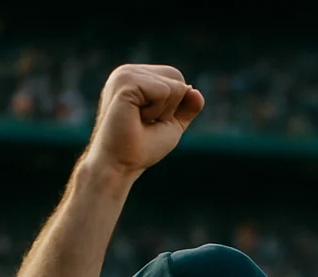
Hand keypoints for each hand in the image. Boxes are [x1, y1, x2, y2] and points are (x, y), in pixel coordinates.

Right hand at [84, 65, 202, 176]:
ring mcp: (125, 74)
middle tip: (148, 120)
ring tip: (140, 119)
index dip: (175, 104)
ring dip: (164, 110)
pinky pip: (164, 90)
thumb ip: (186, 107)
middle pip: (177, 76)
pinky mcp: (126, 82)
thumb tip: (196, 91)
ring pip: (174, 85)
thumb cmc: (142, 147)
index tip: (152, 119)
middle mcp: (128, 71)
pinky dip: (158, 110)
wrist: (121, 163)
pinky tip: (137, 117)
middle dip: (173, 105)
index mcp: (135, 77)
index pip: (176, 77)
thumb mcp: (172, 124)